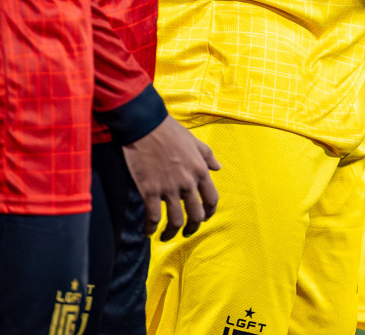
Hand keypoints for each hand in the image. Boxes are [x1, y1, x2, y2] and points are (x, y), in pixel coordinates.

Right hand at [122, 115, 221, 239]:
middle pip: (196, 214)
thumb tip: (218, 167)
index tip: (205, 218)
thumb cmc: (171, 132)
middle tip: (187, 232)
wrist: (146, 127)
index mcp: (200, 171)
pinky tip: (148, 232)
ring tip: (166, 237)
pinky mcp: (150, 191)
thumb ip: (208, 156)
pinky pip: (153, 217)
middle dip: (192, 227)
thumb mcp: (195, 142)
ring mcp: (169, 188)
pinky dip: (150, 228)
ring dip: (172, 233)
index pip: (211, 199)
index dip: (209, 212)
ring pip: (175, 220)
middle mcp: (188, 183)